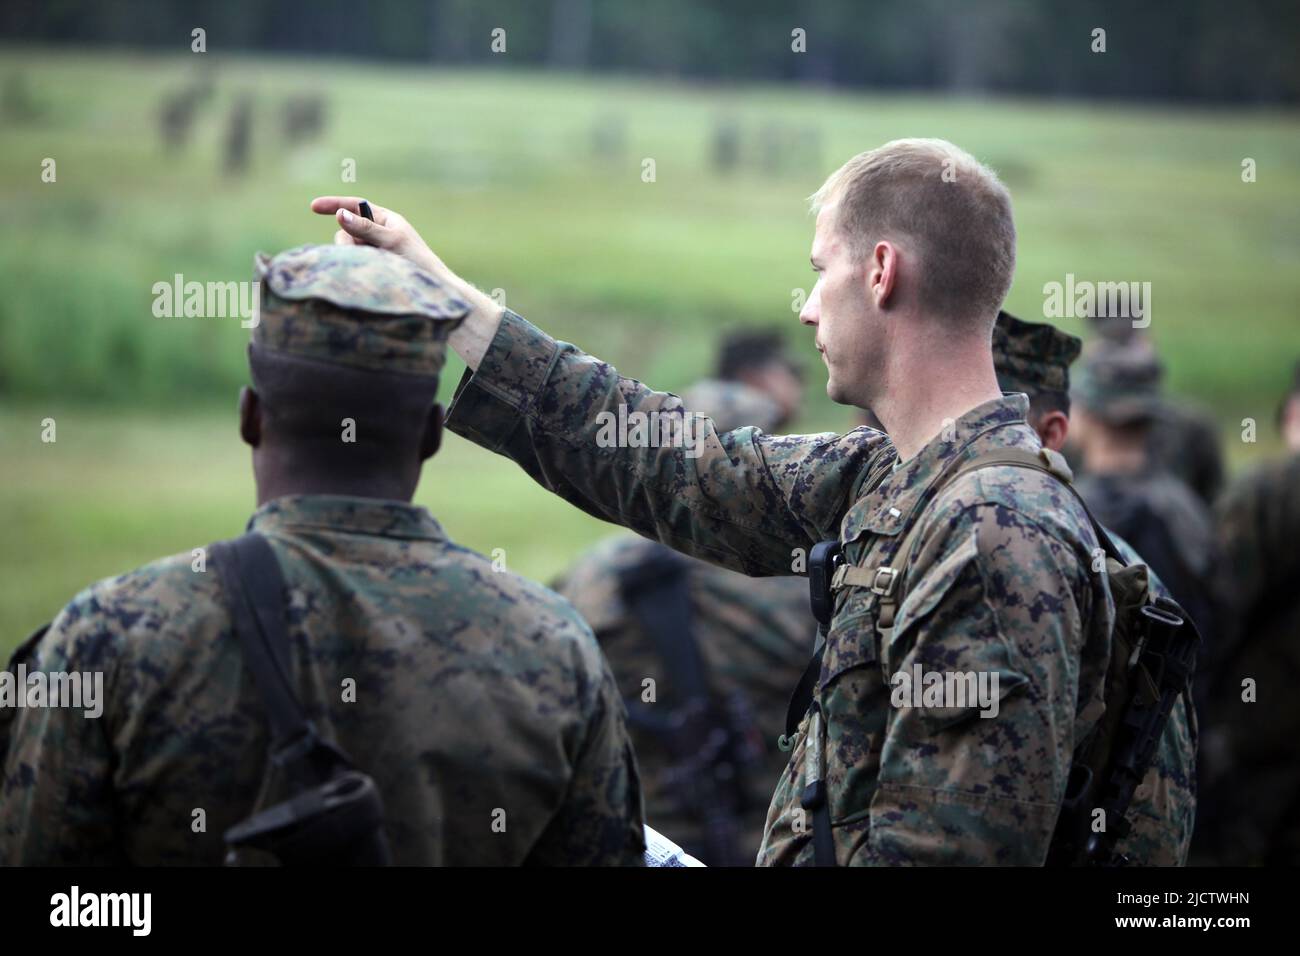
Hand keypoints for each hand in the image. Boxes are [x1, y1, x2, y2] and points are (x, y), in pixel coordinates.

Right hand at [309, 196, 447, 276]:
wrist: (432, 288)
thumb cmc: (417, 261)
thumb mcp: (391, 241)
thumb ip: (366, 228)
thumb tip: (340, 215)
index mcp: (385, 219)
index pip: (355, 206)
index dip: (334, 204)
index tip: (313, 207)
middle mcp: (377, 233)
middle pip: (346, 230)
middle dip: (346, 240)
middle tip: (355, 253)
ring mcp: (373, 250)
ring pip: (347, 248)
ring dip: (351, 255)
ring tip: (370, 267)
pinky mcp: (371, 266)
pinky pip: (352, 262)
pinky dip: (353, 265)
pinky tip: (365, 273)